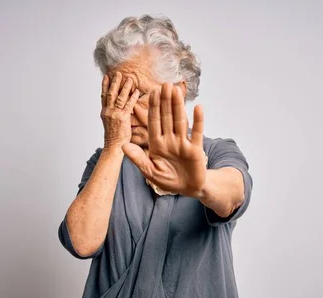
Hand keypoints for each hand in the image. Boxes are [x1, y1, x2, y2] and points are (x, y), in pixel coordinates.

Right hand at [100, 72, 139, 148]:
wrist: (113, 147)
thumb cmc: (113, 137)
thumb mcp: (108, 122)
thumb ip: (111, 113)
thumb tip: (115, 105)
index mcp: (104, 112)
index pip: (103, 96)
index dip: (104, 85)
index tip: (106, 76)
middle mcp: (108, 112)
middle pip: (110, 93)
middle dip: (114, 83)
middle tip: (118, 74)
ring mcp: (115, 114)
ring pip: (119, 97)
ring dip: (124, 87)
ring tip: (129, 79)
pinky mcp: (123, 118)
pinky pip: (128, 105)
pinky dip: (132, 97)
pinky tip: (136, 91)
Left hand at [122, 82, 205, 196]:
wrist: (187, 189)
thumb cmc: (168, 180)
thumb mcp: (150, 171)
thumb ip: (138, 158)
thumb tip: (123, 146)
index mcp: (157, 144)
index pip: (154, 123)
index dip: (152, 108)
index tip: (151, 93)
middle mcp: (170, 140)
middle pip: (166, 117)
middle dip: (165, 101)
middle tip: (164, 84)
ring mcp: (183, 143)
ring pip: (180, 121)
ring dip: (178, 106)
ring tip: (177, 90)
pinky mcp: (195, 149)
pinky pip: (197, 132)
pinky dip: (198, 121)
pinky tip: (198, 108)